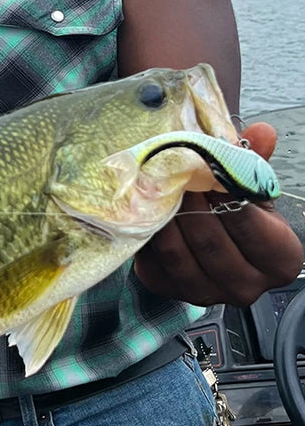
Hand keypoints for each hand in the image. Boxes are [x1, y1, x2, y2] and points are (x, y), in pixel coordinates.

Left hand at [134, 122, 302, 306]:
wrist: (216, 245)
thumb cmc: (240, 216)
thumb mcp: (253, 192)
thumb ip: (255, 165)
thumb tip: (261, 132)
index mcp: (279, 261)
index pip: (248, 224)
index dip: (225, 193)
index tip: (207, 167)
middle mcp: (246, 286)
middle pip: (210, 241)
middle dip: (190, 202)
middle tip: (175, 172)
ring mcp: (205, 293)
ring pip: (177, 252)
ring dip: (164, 215)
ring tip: (160, 186)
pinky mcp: (168, 290)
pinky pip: (152, 260)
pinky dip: (148, 233)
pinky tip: (146, 210)